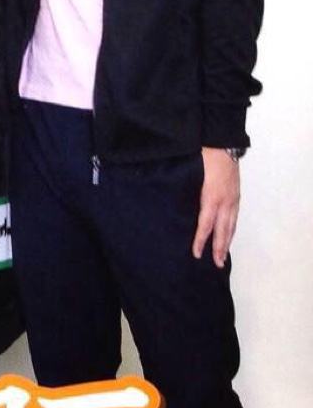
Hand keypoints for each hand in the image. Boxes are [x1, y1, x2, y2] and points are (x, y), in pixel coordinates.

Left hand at [192, 147, 240, 267]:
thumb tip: (172, 203)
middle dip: (219, 248)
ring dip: (228, 241)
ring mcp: (233, 198)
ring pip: (231, 225)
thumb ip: (184, 190)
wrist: (223, 143)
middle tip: (217, 264)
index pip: (205, 224)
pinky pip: (235, 216)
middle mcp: (225, 201)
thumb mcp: (191, 174)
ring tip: (224, 256)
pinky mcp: (236, 195)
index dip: (201, 240)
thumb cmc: (202, 156)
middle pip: (223, 230)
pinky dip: (232, 229)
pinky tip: (229, 235)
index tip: (196, 254)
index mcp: (211, 196)